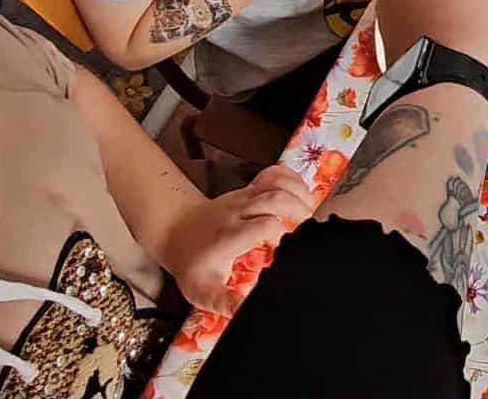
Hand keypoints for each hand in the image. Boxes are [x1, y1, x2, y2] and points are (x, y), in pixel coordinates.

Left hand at [161, 165, 316, 313]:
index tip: (285, 254)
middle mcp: (238, 211)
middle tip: (308, 232)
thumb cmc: (193, 263)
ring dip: (300, 196)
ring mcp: (245, 197)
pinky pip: (275, 174)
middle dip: (299, 212)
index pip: (265, 225)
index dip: (282, 237)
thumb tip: (248, 314)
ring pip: (277, 183)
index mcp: (229, 235)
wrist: (177, 231)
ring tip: (310, 215)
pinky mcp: (250, 190)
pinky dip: (294, 181)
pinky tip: (302, 197)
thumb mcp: (203, 290)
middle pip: (275, 198)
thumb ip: (226, 303)